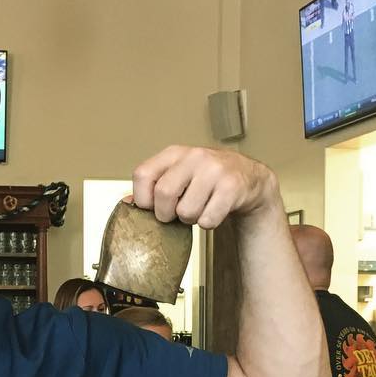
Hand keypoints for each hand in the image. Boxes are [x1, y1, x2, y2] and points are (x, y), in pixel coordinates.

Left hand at [132, 145, 280, 228]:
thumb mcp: (178, 176)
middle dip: (166, 214)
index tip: (151, 207)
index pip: (142, 175)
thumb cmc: (207, 180)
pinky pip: (207, 220)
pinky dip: (208, 223)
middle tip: (176, 213)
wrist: (249, 179)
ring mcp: (214, 170)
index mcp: (174, 153)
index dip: (143, 198)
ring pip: (186, 211)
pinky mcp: (231, 187)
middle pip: (163, 194)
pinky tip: (214, 211)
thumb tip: (126, 203)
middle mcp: (194, 157)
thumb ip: (153, 187)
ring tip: (199, 208)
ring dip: (190, 219)